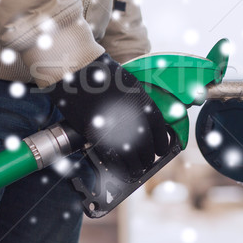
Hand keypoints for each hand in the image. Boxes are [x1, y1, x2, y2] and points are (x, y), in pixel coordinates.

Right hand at [48, 54, 169, 179]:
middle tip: (147, 162)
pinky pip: (112, 157)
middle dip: (148, 158)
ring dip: (135, 167)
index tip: (160, 150)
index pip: (159, 133)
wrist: (81, 71)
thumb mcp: (131, 85)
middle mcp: (134, 120)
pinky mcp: (98, 136)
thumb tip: (145, 122)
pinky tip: (119, 168)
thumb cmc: (105, 75)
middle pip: (147, 148)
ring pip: (131, 157)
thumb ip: (140, 104)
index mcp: (145, 106)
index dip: (161, 144)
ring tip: (135, 171)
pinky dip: (117, 165)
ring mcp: (116, 129)